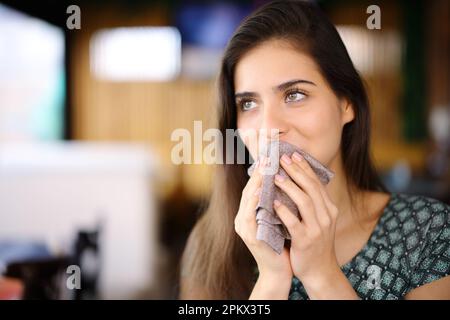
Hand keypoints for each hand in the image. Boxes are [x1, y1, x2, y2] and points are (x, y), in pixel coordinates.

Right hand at [234, 157, 292, 280]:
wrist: (281, 269)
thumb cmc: (283, 242)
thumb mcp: (280, 217)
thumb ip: (278, 201)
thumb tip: (288, 178)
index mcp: (251, 212)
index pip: (256, 186)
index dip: (263, 170)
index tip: (271, 153)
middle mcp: (244, 217)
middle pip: (250, 188)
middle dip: (259, 171)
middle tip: (268, 155)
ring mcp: (245, 227)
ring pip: (248, 199)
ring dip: (256, 182)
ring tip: (265, 167)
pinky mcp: (249, 236)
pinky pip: (250, 215)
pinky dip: (254, 201)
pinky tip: (261, 190)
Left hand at [273, 152, 339, 285]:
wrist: (320, 271)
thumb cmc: (315, 243)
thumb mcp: (318, 220)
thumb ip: (312, 202)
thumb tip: (298, 180)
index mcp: (329, 209)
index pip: (317, 183)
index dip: (305, 168)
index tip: (293, 154)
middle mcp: (326, 216)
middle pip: (311, 188)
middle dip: (297, 171)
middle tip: (283, 159)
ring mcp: (317, 229)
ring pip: (305, 202)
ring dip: (290, 187)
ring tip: (277, 176)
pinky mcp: (306, 241)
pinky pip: (294, 223)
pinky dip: (284, 211)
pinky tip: (274, 202)